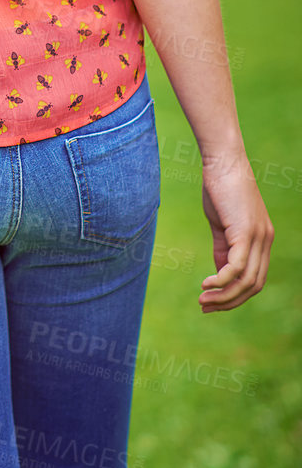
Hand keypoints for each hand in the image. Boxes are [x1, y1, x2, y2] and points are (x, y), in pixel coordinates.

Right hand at [198, 155, 273, 311]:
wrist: (223, 161)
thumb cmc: (220, 188)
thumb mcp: (221, 223)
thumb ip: (223, 247)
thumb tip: (220, 273)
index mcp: (262, 240)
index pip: (255, 279)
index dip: (235, 295)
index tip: (212, 301)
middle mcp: (265, 242)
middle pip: (253, 285)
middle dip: (230, 301)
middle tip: (205, 306)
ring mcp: (258, 238)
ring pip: (246, 280)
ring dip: (224, 295)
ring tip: (203, 299)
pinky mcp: (245, 232)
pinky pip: (236, 266)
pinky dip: (222, 280)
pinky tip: (206, 283)